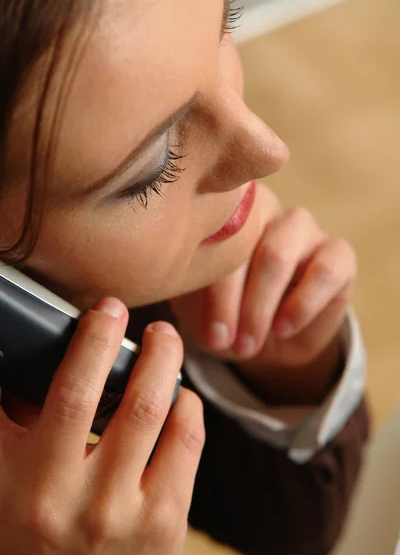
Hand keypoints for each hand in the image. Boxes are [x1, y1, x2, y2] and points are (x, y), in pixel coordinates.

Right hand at [0, 298, 203, 554]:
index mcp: (31, 483)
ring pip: (160, 414)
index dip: (93, 342)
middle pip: (122, 399)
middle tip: (147, 321)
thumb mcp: (3, 487)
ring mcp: (129, 511)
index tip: (106, 308)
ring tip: (166, 345)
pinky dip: (187, 406)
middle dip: (140, 346)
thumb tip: (22, 367)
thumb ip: (8, 426)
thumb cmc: (37, 540)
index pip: (68, 395)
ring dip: (168, 367)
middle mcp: (81, 498)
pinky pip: (188, 443)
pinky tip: (179, 395)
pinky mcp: (167, 521)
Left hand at [171, 187, 356, 400]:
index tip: (202, 333)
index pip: (208, 232)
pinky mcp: (337, 253)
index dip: (205, 285)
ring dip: (260, 305)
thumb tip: (150, 282)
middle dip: (230, 301)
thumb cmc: (222, 313)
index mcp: (222, 212)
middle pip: (244, 241)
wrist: (268, 340)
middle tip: (221, 344)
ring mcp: (302, 227)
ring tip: (247, 344)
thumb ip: (179, 284)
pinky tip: (283, 329)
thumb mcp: (194, 303)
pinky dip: (303, 303)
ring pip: (280, 252)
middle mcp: (263, 209)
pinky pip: (328, 268)